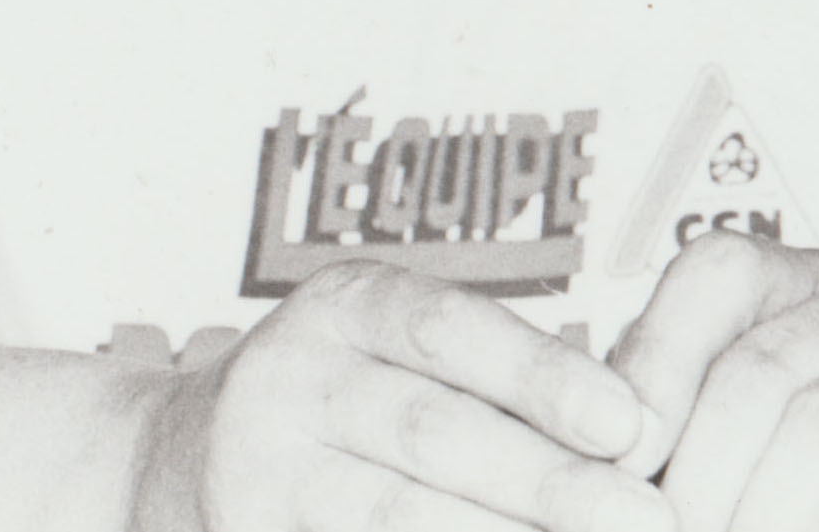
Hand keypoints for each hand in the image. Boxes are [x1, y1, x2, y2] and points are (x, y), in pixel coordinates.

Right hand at [132, 259, 680, 531]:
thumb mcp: (395, 350)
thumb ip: (497, 378)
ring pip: (394, 519)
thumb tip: (635, 430)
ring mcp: (261, 475)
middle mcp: (291, 380)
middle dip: (551, 486)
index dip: (544, 377)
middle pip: (433, 434)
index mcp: (343, 307)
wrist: (168, 467)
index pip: (450, 330)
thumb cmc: (337, 404)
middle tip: (649, 519)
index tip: (631, 425)